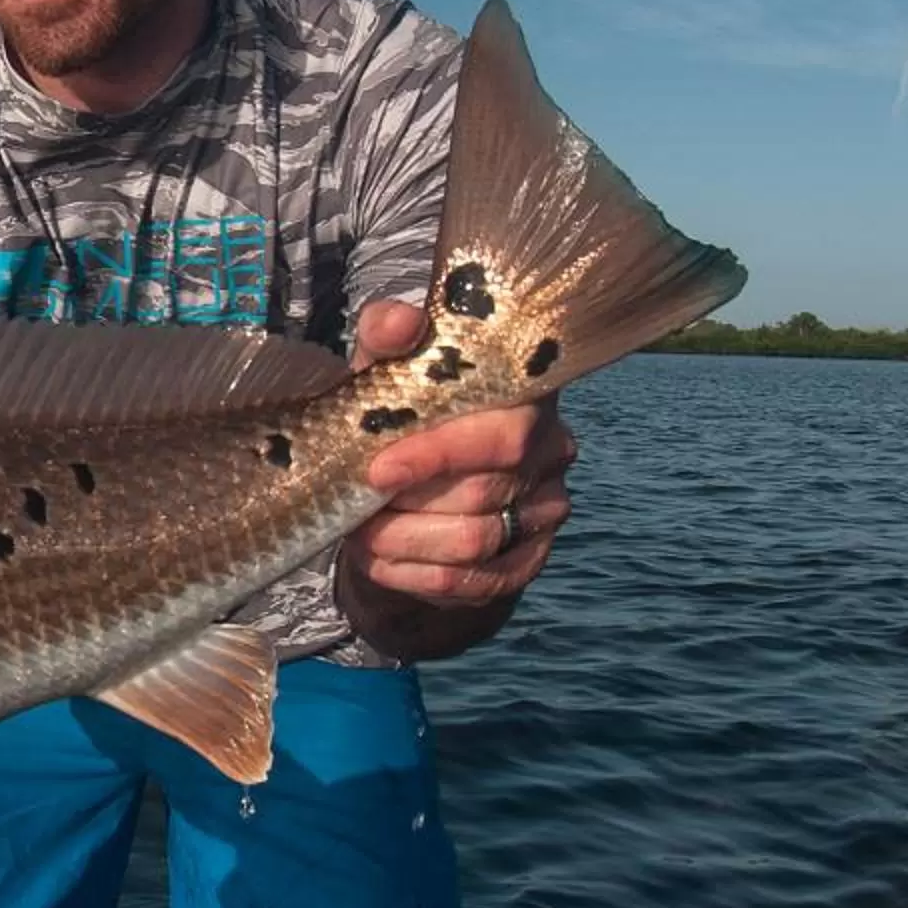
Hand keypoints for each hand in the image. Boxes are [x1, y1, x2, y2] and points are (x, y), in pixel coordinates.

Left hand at [339, 298, 577, 639]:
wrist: (418, 480)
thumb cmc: (404, 411)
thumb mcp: (388, 367)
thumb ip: (388, 336)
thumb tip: (396, 323)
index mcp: (527, 395)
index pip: (504, 434)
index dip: (440, 455)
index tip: (377, 469)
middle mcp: (553, 452)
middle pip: (481, 494)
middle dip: (406, 505)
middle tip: (355, 502)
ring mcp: (547, 511)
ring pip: (473, 545)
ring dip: (402, 544)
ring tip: (359, 531)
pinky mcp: (529, 561)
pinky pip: (474, 584)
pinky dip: (415, 577)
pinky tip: (380, 561)